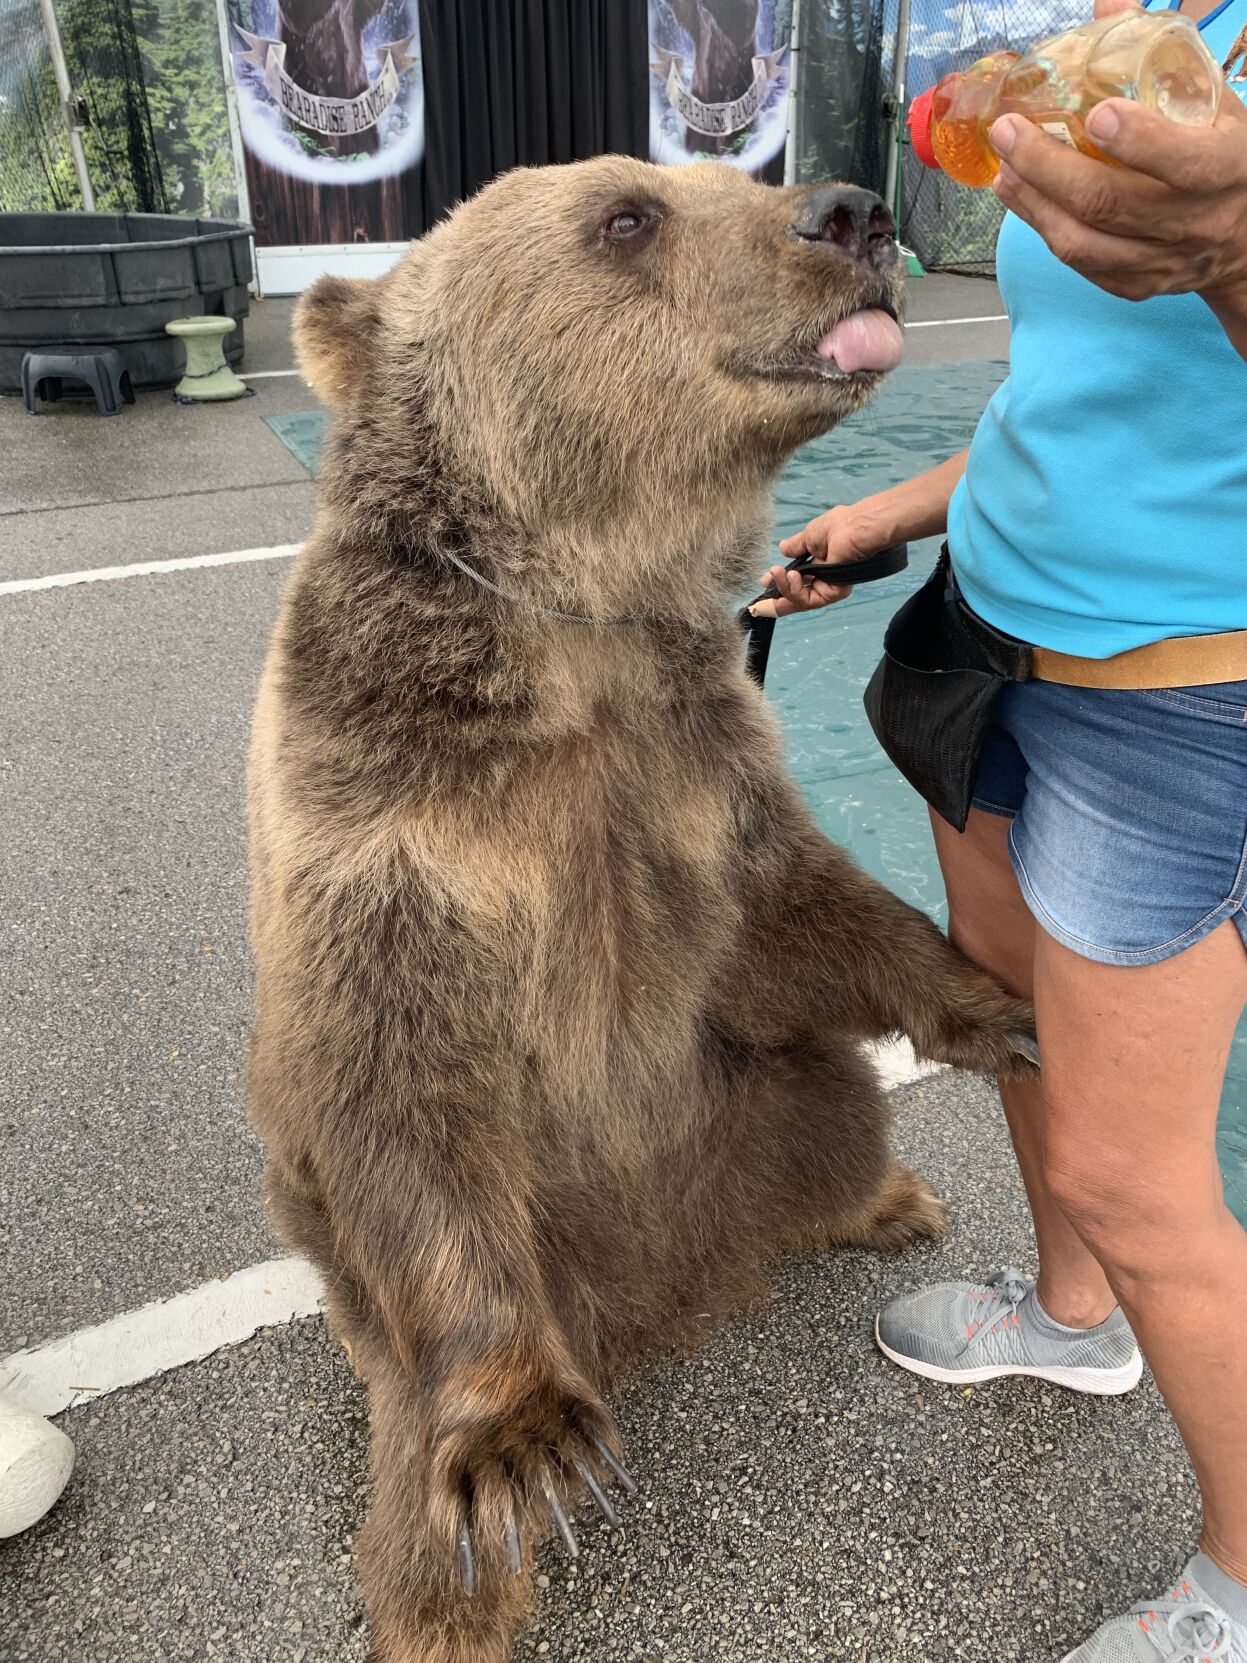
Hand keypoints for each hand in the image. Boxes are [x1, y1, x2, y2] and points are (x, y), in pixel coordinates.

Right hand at [756, 503, 878, 616]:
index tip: (765, 579)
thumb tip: (783, 548)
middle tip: (764, 591)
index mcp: (819, 562)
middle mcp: (824, 576)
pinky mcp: (835, 593)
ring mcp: (830, 586)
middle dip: (778, 595)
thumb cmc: (840, 526)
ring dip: (784, 590)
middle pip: (798, 594)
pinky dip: (795, 592)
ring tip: (777, 575)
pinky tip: (790, 577)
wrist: (858, 527)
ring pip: (801, 600)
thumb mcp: (810, 535)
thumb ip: (796, 546)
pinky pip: (809, 600)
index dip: (780, 581)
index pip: (797, 578)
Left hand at [988, 48, 1246, 313]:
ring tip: (1004, 171)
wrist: (1246, 236)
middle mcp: (1190, 222)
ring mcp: (1160, 261)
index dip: (1134, 141)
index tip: (1096, 113)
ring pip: (1082, 243)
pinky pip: (1081, 265)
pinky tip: (1024, 201)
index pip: (1178, 162)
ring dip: (1033, 205)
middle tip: (1008, 133)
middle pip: (1106, 203)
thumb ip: (1163, 58)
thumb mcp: (1213, 104)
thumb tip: (1108, 7)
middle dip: (1047, 167)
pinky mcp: (1135, 285)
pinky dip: (1045, 230)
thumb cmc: (1225, 157)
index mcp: (1221, 169)